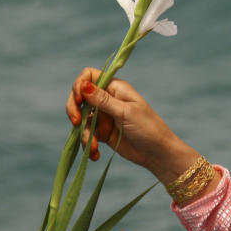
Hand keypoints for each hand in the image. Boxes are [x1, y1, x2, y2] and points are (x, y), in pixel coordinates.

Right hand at [66, 68, 213, 188]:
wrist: (156, 153)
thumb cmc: (147, 127)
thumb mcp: (125, 112)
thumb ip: (103, 100)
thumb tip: (83, 85)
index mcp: (114, 87)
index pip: (89, 76)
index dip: (79, 86)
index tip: (79, 100)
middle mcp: (106, 99)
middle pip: (79, 96)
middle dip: (74, 109)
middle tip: (76, 122)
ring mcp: (103, 116)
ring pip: (81, 119)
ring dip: (85, 134)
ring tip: (95, 147)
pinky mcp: (101, 132)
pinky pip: (87, 134)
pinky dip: (88, 144)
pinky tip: (96, 154)